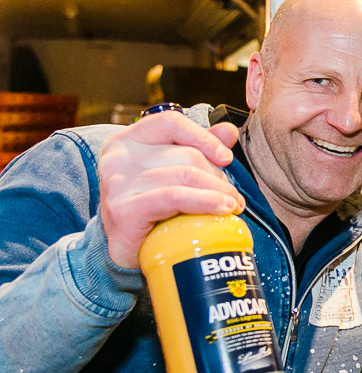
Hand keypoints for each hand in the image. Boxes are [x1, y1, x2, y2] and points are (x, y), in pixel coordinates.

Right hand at [98, 112, 244, 268]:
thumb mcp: (173, 172)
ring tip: (232, 206)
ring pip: (186, 176)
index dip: (204, 137)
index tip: (226, 158)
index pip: (171, 122)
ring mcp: (118, 183)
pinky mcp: (125, 209)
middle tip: (233, 196)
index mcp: (128, 141)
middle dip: (218, 176)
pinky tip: (222, 209)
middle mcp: (118, 158)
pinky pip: (175, 197)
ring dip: (219, 192)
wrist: (126, 250)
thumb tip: (228, 131)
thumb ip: (197, 147)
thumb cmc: (151, 208)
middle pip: (186, 155)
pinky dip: (205, 201)